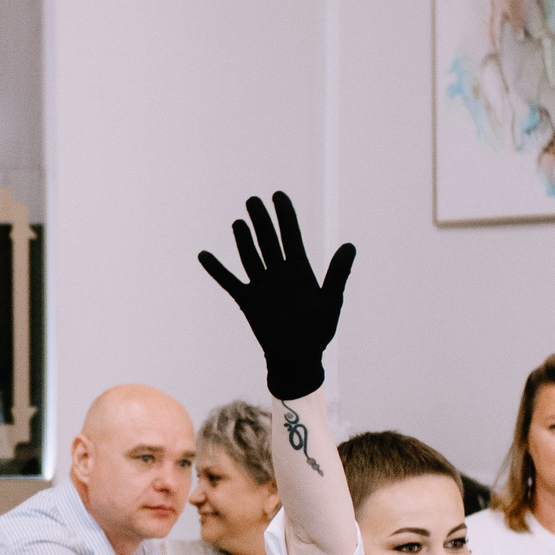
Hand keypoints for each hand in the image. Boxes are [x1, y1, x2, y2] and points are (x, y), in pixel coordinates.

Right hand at [196, 192, 355, 400]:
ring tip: (239, 221)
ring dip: (244, 239)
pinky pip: (229, 281)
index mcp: (300, 271)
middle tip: (253, 200)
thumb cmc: (318, 333)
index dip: (285, 215)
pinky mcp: (248, 301)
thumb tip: (350, 245)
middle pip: (268, 240)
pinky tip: (204, 254)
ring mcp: (262, 286)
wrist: (298, 359)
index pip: (291, 235)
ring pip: (250, 256)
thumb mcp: (331, 300)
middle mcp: (279, 274)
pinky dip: (216, 269)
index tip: (278, 195)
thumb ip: (338, 273)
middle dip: (261, 220)